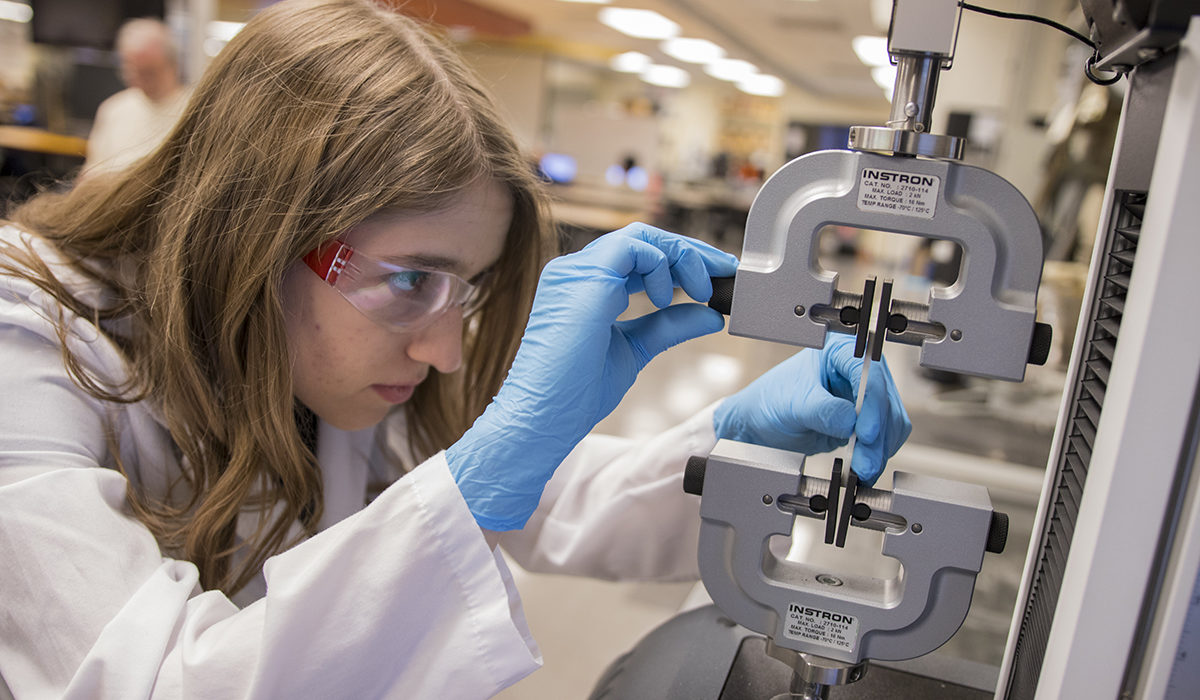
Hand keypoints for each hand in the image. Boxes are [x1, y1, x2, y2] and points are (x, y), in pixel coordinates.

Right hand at [446, 224, 738, 529]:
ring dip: (682, 257)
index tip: (715, 280)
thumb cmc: (576, 392)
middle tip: (725, 273)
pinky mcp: (583, 276)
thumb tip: (710, 315)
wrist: (545, 416)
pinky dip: (661, 266)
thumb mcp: (635, 350)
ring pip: (641, 236)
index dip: (680, 262)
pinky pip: (633, 247)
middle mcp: (577, 271)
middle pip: (643, 239)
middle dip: (690, 253)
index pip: (639, 256)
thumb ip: (668, 326)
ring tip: (703, 290)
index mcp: (585, 286)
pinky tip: (668, 298)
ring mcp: (576, 270)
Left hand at [712, 334, 910, 484]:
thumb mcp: (794, 404)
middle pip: (886, 400)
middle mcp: (857, 370)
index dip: (872, 404)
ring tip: (863, 469)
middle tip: (866, 461)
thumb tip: (851, 422)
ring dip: (880, 449)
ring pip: (890, 422)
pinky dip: (878, 453)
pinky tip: (865, 466)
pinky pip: (884, 437)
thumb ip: (823, 411)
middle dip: (878, 435)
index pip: (869, 373)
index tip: (866, 432)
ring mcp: (864, 396)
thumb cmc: (771, 402)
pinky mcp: (865, 420)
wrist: (761, 425)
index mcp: (839, 351)